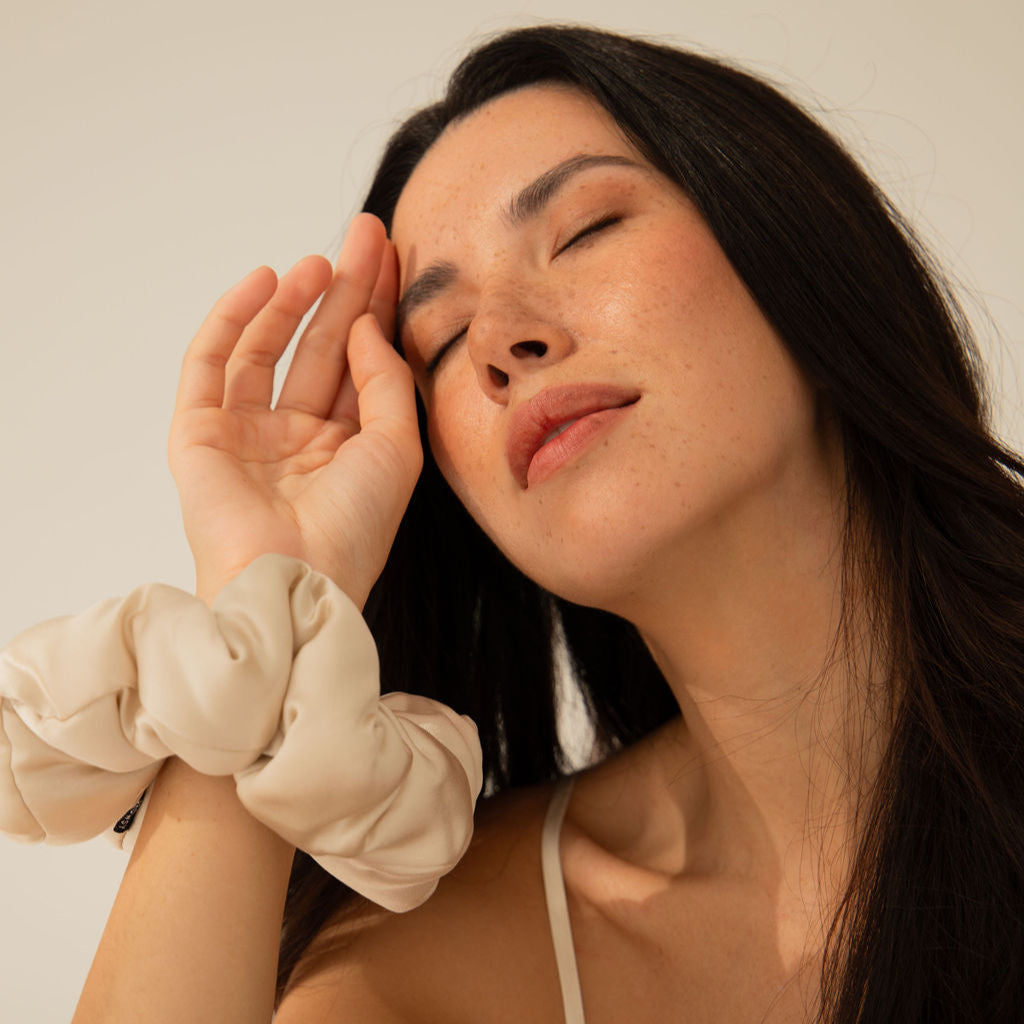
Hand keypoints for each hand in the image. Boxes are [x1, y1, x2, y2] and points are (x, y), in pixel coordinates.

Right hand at [167, 214, 421, 606]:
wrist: (296, 577)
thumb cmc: (355, 527)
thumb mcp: (395, 447)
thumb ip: (384, 380)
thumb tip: (364, 325)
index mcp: (348, 447)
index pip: (361, 362)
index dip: (374, 308)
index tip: (391, 255)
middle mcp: (299, 438)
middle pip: (321, 347)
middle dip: (342, 290)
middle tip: (362, 234)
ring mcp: (248, 435)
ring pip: (268, 351)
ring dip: (292, 302)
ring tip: (319, 262)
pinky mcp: (201, 434)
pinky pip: (212, 365)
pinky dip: (232, 321)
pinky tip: (262, 283)